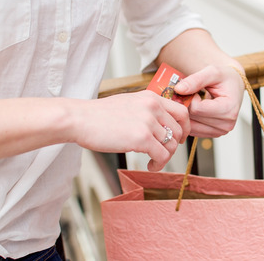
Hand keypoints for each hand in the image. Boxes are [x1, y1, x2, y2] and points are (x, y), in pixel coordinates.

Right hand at [72, 90, 189, 170]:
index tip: (178, 138)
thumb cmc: (99, 115)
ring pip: (171, 145)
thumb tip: (163, 125)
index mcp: (152, 97)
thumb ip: (148, 110)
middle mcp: (153, 107)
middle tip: (163, 153)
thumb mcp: (130, 103)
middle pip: (179, 131)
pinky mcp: (142, 138)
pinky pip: (162, 155)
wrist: (79, 119)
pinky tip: (149, 166)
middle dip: (174, 145)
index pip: (182, 112)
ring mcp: (148, 122)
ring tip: (154, 162)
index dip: (184, 128)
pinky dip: (158, 164)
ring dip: (165, 157)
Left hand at [174, 64, 244, 137]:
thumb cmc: (225, 78)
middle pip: (193, 118)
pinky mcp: (214, 134)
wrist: (234, 85)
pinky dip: (190, 120)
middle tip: (193, 94)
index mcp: (229, 109)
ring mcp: (220, 131)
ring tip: (195, 101)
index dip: (191, 97)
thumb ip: (196, 80)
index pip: (197, 109)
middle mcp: (226, 124)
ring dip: (188, 113)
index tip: (196, 89)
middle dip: (188, 105)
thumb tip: (179, 89)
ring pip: (190, 126)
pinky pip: (193, 130)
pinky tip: (195, 109)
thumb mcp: (212, 72)